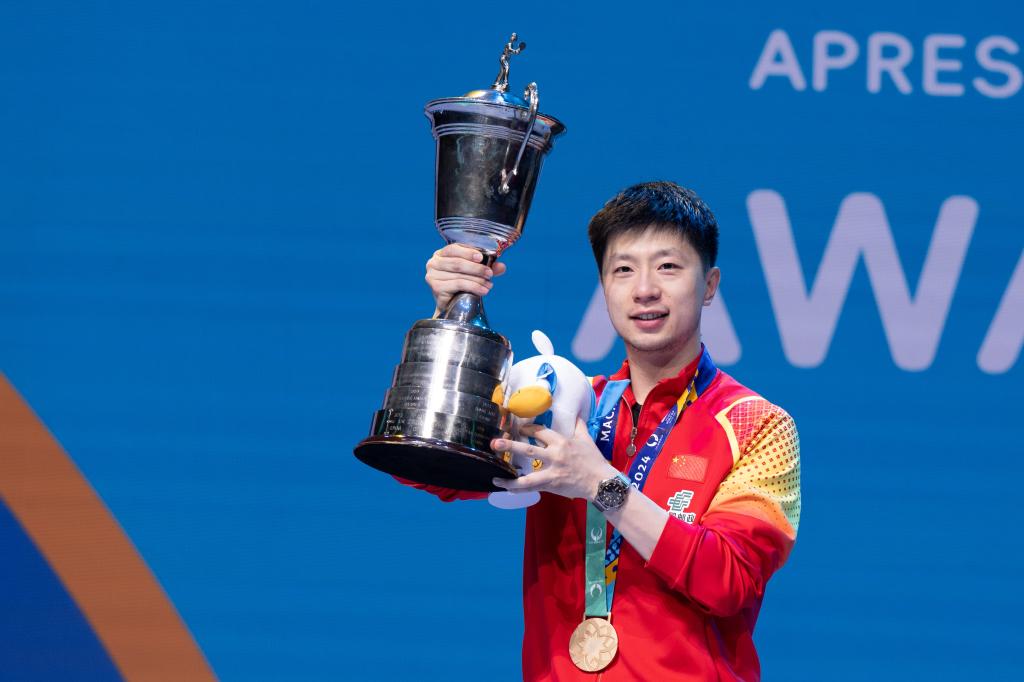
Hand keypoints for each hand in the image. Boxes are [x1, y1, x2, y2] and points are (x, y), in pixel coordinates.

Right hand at [425, 243, 506, 314]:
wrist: (450, 305)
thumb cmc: (460, 285)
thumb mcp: (473, 272)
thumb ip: (486, 267)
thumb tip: (502, 267)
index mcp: (441, 254)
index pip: (453, 248)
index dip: (468, 252)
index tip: (481, 258)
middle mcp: (433, 263)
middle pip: (458, 263)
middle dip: (477, 268)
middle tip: (490, 274)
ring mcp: (433, 276)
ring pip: (460, 274)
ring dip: (478, 280)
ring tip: (489, 285)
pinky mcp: (436, 287)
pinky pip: (458, 284)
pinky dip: (473, 287)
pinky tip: (483, 291)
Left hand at [491, 419, 617, 500]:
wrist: (601, 482)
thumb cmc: (593, 460)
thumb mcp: (586, 440)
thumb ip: (579, 426)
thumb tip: (578, 413)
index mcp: (562, 442)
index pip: (541, 432)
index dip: (528, 428)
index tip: (519, 428)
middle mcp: (554, 456)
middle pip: (528, 449)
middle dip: (510, 445)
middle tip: (495, 443)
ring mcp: (552, 472)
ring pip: (527, 476)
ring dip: (509, 477)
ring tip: (495, 476)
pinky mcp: (552, 485)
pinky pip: (532, 488)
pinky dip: (519, 489)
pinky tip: (507, 489)